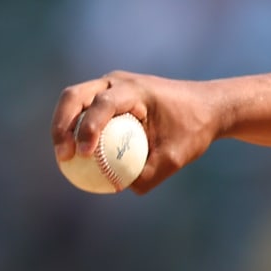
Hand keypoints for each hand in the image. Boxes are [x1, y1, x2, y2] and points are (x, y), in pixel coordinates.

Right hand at [51, 71, 222, 194]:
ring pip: (74, 101)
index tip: (86, 154)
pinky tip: (76, 156)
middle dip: (62, 124)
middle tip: (63, 156)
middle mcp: (118, 82)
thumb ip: (152, 174)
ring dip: (63, 126)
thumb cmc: (194, 129)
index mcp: (136, 89)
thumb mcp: (178, 156)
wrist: (208, 108)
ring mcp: (111, 87)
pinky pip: (84, 111)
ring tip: (64, 158)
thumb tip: (123, 188)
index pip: (103, 103)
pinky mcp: (108, 97)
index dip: (88, 127)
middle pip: (75, 96)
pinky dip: (75, 129)